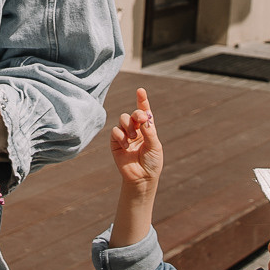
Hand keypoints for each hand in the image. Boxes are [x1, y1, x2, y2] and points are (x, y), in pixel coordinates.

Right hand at [108, 88, 162, 248]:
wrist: (142, 178)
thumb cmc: (152, 162)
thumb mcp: (155, 146)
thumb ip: (149, 131)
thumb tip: (144, 117)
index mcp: (148, 129)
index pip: (144, 112)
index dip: (142, 101)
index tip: (140, 90)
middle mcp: (136, 130)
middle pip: (132, 114)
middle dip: (136, 114)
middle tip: (140, 119)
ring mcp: (125, 136)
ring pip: (122, 120)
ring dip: (128, 125)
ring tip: (132, 137)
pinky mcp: (115, 143)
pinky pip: (115, 132)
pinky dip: (120, 136)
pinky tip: (125, 145)